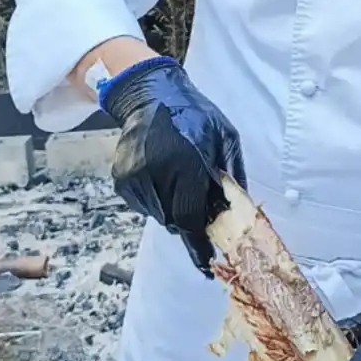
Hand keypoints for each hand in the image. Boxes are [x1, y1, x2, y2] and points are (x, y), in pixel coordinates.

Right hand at [100, 56, 245, 274]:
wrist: (151, 95)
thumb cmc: (195, 115)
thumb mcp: (226, 138)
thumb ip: (231, 176)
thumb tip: (238, 213)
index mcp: (186, 164)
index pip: (192, 218)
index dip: (200, 246)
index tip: (207, 265)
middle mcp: (156, 174)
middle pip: (176, 221)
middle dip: (191, 221)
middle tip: (200, 204)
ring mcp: (135, 178)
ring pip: (160, 216)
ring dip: (174, 209)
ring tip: (180, 179)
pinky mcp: (122, 180)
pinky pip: (145, 205)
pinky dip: (159, 200)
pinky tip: (164, 175)